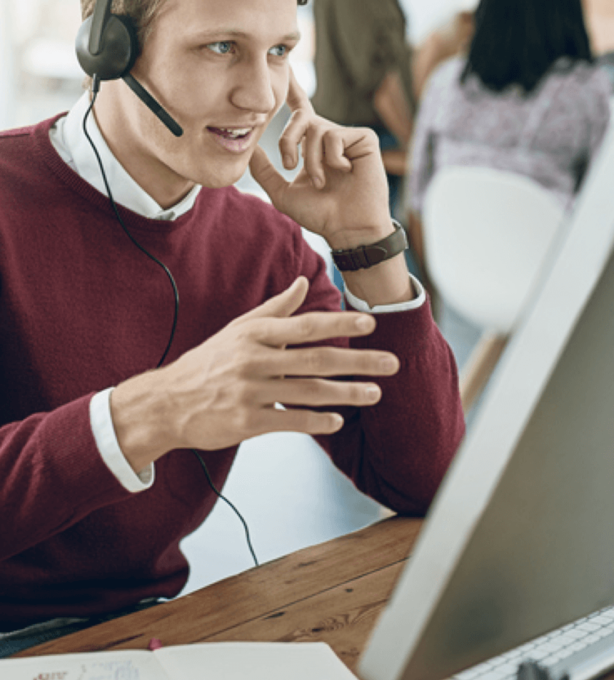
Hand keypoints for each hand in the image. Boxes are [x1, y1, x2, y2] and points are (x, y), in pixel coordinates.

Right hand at [110, 277, 399, 472]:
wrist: (168, 402)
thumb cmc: (208, 362)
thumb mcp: (239, 329)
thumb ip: (276, 308)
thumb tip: (304, 283)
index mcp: (255, 334)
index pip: (306, 326)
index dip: (340, 323)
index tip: (370, 322)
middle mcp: (255, 360)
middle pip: (316, 359)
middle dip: (358, 361)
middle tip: (391, 363)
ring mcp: (250, 391)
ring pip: (308, 392)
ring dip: (346, 394)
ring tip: (374, 394)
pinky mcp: (246, 421)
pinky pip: (288, 421)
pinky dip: (315, 421)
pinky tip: (338, 421)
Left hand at [249, 71, 392, 249]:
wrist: (347, 227)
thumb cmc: (320, 213)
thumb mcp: (282, 192)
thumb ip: (263, 169)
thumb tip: (246, 145)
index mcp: (311, 143)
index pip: (299, 109)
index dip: (293, 87)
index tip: (284, 62)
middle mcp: (329, 134)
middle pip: (300, 118)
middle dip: (288, 141)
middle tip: (290, 165)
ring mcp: (347, 135)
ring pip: (315, 130)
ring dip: (312, 160)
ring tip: (322, 181)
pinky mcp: (364, 137)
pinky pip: (334, 135)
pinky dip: (332, 158)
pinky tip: (345, 172)